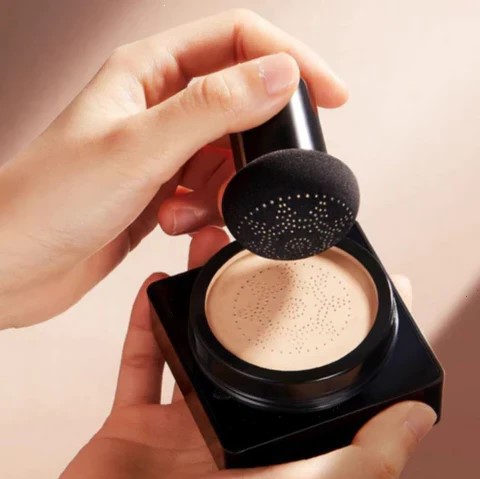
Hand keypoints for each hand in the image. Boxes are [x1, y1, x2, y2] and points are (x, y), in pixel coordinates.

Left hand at [0, 9, 347, 328]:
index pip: (238, 40)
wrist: (11, 267)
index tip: (332, 95)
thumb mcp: (138, 148)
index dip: (290, 60)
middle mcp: (158, 105)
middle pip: (239, 103)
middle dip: (256, 144)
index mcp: (147, 72)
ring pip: (227, 155)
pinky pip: (209, 191)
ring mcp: (161, 150)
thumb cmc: (48, 202)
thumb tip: (281, 76)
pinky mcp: (161, 190)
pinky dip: (205, 212)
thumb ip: (212, 109)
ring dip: (223, 189)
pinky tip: (175, 225)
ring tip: (188, 213)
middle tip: (259, 178)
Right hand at [60, 227, 435, 478]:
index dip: (307, 330)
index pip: (297, 379)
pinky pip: (136, 365)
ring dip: (192, 295)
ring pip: (187, 345)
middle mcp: (227, 433)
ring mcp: (177, 429)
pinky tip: (152, 286)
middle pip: (237, 348)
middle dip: (242, 295)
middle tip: (249, 248)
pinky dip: (142, 326)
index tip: (317, 278)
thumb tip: (419, 414)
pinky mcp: (130, 427)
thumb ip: (370, 454)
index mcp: (269, 445)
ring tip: (203, 249)